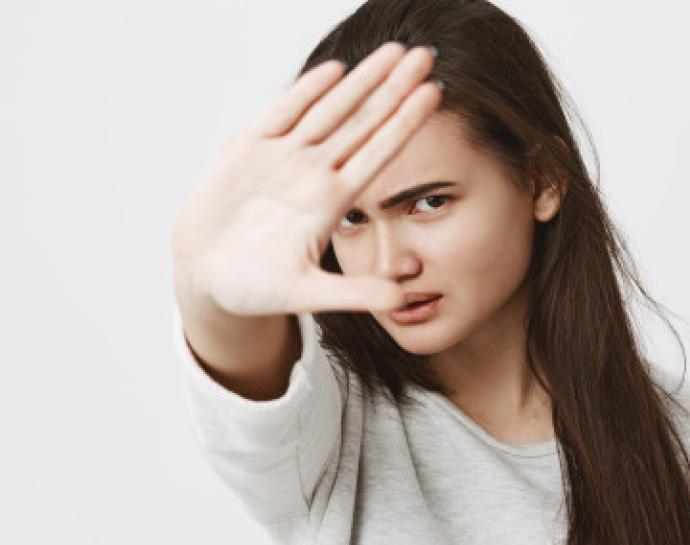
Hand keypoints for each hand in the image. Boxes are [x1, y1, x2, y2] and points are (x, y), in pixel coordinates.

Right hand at [170, 42, 441, 316]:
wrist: (206, 278)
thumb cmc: (257, 288)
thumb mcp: (308, 294)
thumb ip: (354, 294)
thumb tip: (403, 300)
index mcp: (332, 201)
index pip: (379, 153)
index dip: (406, 123)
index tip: (435, 95)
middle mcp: (314, 172)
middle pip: (363, 121)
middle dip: (393, 87)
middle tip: (425, 55)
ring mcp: (282, 157)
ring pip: (329, 108)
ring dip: (360, 79)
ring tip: (393, 51)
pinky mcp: (247, 148)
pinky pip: (281, 113)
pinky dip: (305, 91)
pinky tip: (335, 70)